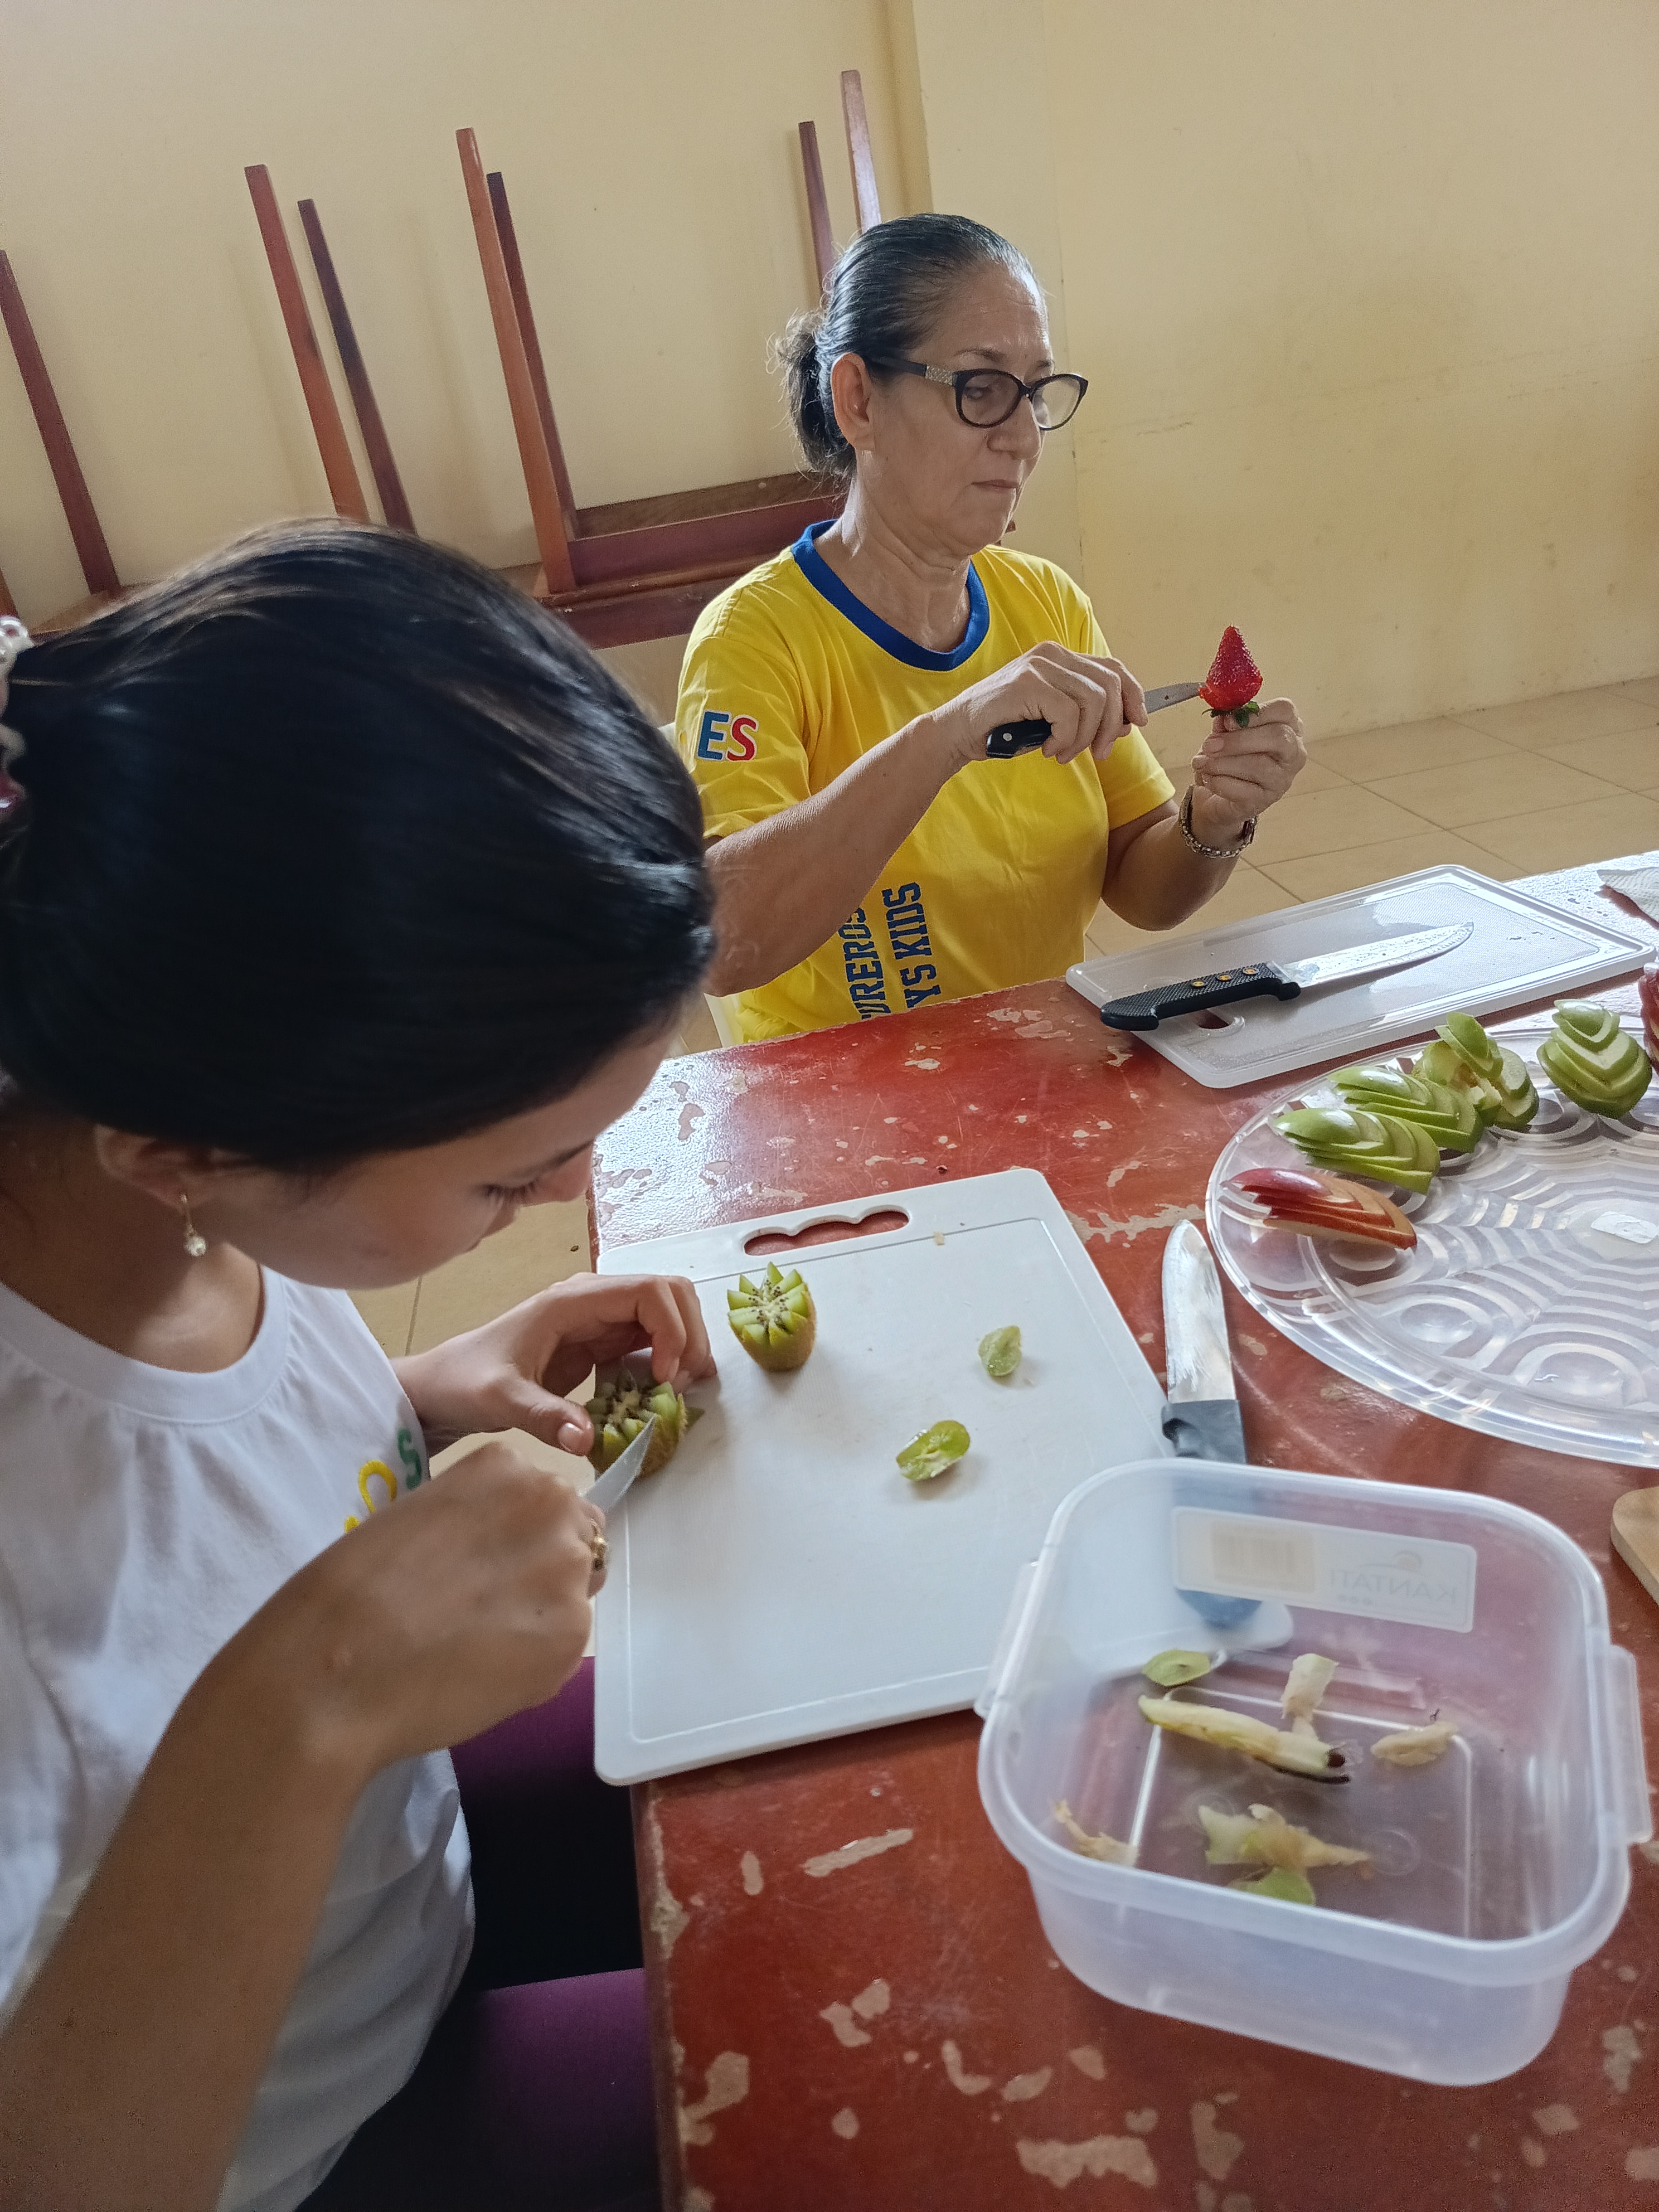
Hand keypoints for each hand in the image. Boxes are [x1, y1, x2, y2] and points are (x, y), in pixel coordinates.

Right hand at [240, 1439, 605, 1774]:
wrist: (338, 1664)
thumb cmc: (356, 1587)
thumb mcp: (423, 1514)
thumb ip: (480, 1518)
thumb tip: (505, 1553)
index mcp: (507, 1466)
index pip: (548, 1500)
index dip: (520, 1539)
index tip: (486, 1567)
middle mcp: (551, 1506)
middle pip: (576, 1538)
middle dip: (545, 1568)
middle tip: (488, 1607)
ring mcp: (567, 1571)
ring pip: (577, 1593)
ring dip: (543, 1614)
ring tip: (480, 1642)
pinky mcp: (572, 1635)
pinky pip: (566, 1645)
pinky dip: (535, 1660)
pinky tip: (483, 1670)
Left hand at [395, 1272, 714, 1457]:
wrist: (440, 1387)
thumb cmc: (464, 1383)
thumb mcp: (499, 1400)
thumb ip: (543, 1416)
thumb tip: (586, 1440)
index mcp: (571, 1300)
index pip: (647, 1291)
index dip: (671, 1329)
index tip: (664, 1376)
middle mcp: (592, 1301)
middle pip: (668, 1293)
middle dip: (688, 1334)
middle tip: (681, 1385)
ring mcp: (598, 1320)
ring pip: (665, 1313)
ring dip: (684, 1345)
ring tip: (676, 1390)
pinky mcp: (599, 1343)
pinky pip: (650, 1340)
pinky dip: (668, 1359)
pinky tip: (665, 1392)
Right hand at [929, 643, 1146, 769]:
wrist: (958, 732)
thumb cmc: (1004, 727)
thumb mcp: (1053, 717)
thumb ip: (1085, 713)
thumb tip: (1127, 722)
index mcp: (1060, 657)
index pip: (1112, 668)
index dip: (1133, 694)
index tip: (1138, 722)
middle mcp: (1052, 654)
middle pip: (1109, 684)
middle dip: (1111, 724)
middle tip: (1098, 754)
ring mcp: (1039, 666)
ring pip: (1093, 700)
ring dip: (1085, 737)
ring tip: (1064, 753)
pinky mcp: (1028, 683)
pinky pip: (1069, 714)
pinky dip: (1065, 739)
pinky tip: (1048, 749)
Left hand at [1188, 698, 1305, 846]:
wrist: (1218, 796)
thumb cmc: (1230, 757)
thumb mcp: (1226, 734)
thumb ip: (1227, 724)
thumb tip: (1222, 720)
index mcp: (1287, 727)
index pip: (1284, 710)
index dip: (1256, 713)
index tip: (1228, 721)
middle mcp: (1292, 753)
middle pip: (1279, 737)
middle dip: (1239, 740)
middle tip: (1210, 745)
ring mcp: (1282, 779)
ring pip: (1259, 766)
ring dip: (1223, 763)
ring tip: (1202, 763)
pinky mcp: (1265, 801)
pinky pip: (1243, 790)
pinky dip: (1219, 782)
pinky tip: (1208, 778)